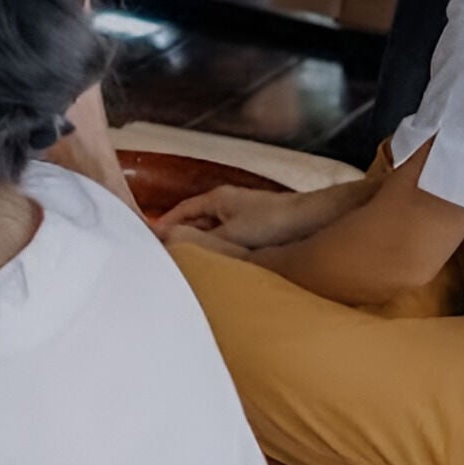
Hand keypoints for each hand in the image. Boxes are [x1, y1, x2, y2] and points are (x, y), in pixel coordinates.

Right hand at [156, 184, 318, 252]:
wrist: (313, 221)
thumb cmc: (272, 221)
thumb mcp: (230, 233)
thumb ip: (200, 240)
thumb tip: (170, 243)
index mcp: (217, 198)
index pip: (181, 210)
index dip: (165, 225)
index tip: (151, 241)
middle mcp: (228, 204)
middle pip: (196, 222)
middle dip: (182, 237)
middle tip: (168, 258)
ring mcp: (243, 216)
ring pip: (213, 232)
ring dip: (203, 246)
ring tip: (190, 265)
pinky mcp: (256, 229)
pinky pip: (229, 240)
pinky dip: (220, 251)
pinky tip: (219, 266)